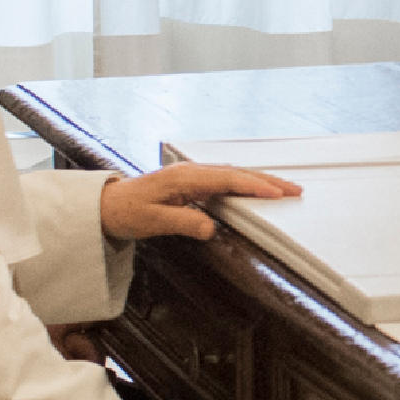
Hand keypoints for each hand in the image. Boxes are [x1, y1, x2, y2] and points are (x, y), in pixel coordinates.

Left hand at [101, 160, 304, 241]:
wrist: (105, 205)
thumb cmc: (125, 211)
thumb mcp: (152, 222)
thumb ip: (183, 223)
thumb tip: (210, 228)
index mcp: (184, 178)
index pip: (227, 179)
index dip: (254, 186)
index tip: (276, 193)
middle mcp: (190, 172)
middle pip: (237, 173)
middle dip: (268, 180)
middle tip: (294, 189)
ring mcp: (191, 175)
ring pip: (233, 174)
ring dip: (260, 180)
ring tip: (284, 189)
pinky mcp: (190, 182)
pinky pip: (225, 179)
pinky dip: (245, 183)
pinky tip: (255, 188)